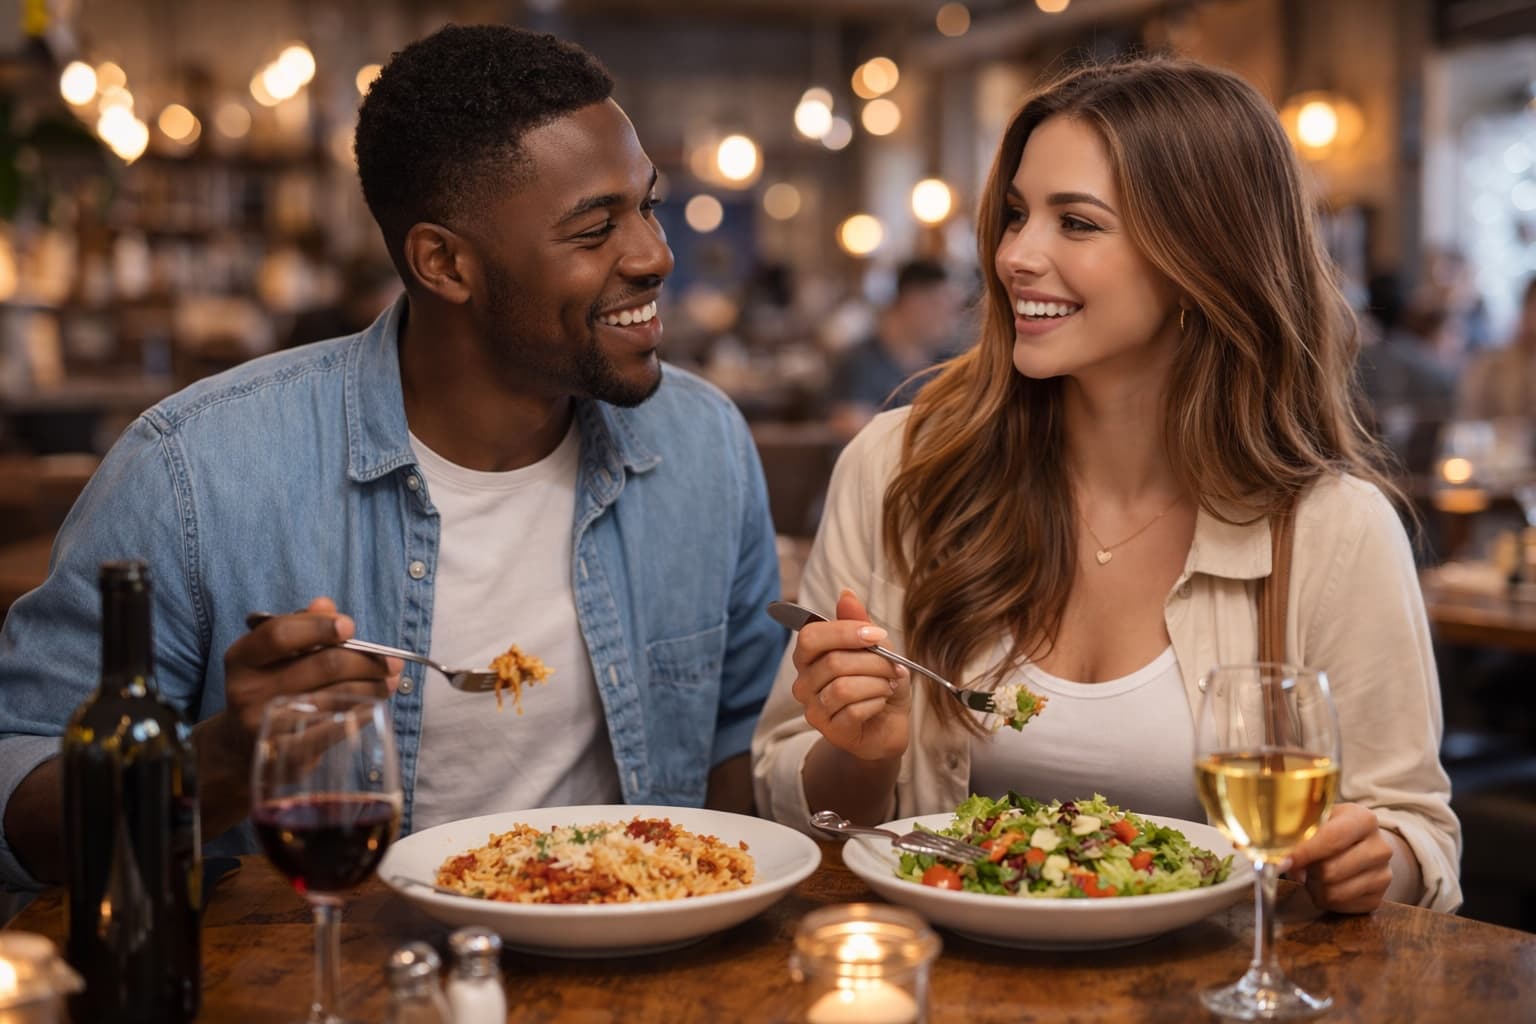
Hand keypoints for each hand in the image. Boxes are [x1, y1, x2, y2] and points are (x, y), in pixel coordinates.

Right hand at [219, 597, 401, 752]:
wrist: (242, 747)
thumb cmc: (270, 687)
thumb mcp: (275, 654)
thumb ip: (301, 626)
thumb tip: (326, 605)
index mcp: (242, 658)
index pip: (280, 634)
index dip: (318, 626)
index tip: (350, 626)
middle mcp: (247, 691)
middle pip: (320, 665)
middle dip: (365, 660)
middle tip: (392, 661)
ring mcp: (264, 725)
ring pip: (334, 697)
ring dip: (372, 687)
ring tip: (391, 681)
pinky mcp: (285, 754)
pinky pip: (334, 729)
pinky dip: (361, 714)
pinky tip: (375, 706)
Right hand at [790, 590, 911, 760]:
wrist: (890, 722)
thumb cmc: (879, 681)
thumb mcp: (876, 647)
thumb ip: (858, 623)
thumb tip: (846, 594)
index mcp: (810, 656)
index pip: (811, 636)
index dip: (845, 632)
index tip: (877, 635)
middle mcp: (804, 682)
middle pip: (833, 662)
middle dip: (874, 662)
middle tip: (893, 667)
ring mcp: (814, 708)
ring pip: (844, 688)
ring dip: (877, 684)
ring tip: (887, 686)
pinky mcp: (830, 731)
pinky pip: (853, 710)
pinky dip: (876, 703)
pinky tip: (881, 703)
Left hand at [1285, 802, 1392, 913]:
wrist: (1360, 844)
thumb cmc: (1330, 829)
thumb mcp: (1317, 820)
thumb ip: (1299, 835)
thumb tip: (1283, 861)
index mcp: (1364, 819)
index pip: (1331, 839)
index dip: (1304, 852)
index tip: (1283, 861)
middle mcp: (1381, 847)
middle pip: (1330, 870)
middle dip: (1309, 870)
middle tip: (1304, 865)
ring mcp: (1384, 875)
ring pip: (1334, 892)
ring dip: (1315, 886)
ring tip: (1315, 874)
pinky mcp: (1378, 898)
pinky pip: (1340, 906)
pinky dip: (1325, 898)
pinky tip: (1327, 884)